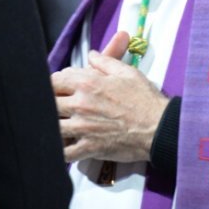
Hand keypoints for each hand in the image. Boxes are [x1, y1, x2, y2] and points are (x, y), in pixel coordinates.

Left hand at [52, 31, 169, 163]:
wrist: (158, 127)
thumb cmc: (144, 99)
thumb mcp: (127, 72)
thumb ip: (105, 61)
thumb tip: (91, 55)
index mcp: (88, 83)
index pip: (55, 80)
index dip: (54, 83)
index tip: (59, 87)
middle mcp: (81, 104)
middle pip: (49, 103)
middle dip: (51, 104)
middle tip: (58, 107)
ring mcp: (83, 128)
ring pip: (53, 127)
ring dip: (54, 126)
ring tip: (60, 125)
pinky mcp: (89, 148)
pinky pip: (65, 153)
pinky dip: (61, 151)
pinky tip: (65, 146)